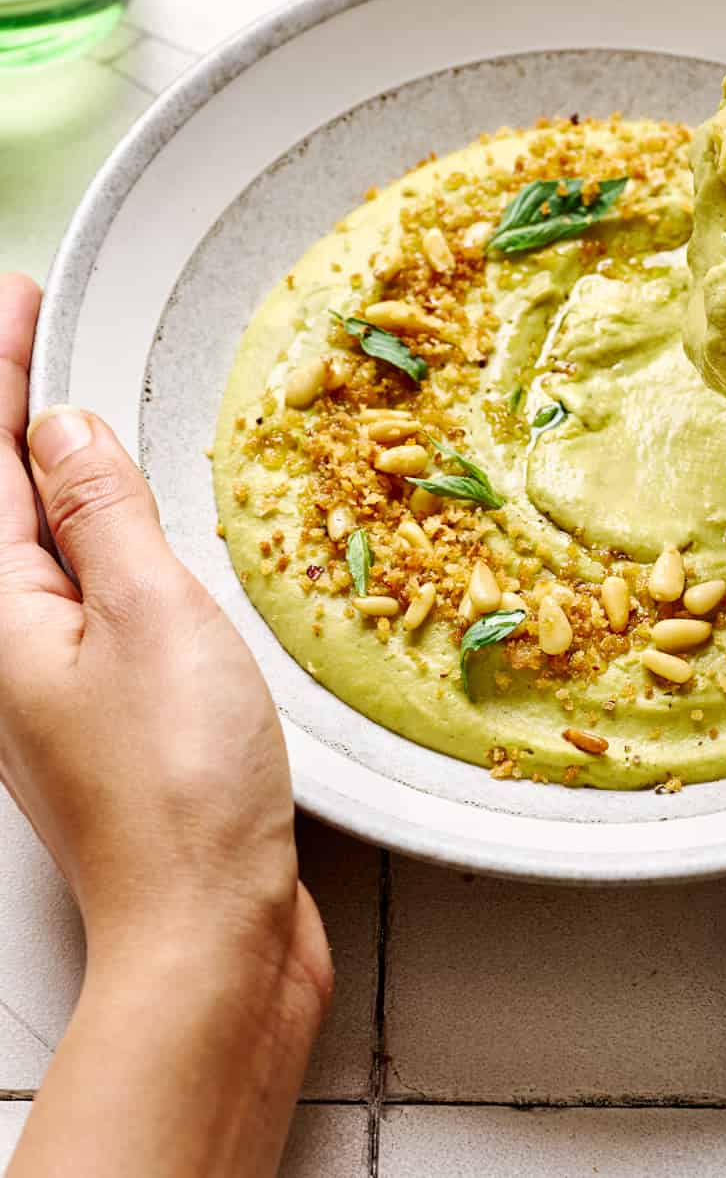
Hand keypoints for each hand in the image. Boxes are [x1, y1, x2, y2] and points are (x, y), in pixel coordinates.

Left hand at [0, 274, 330, 1176]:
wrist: (205, 928)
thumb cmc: (181, 787)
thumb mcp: (149, 615)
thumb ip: (101, 512)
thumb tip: (61, 429)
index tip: (16, 295)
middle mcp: (2, 643)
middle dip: (9, 406)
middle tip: (32, 327)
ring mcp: (42, 679)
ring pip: (34, 540)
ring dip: (50, 465)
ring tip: (72, 400)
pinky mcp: (91, 707)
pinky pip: (78, 586)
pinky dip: (92, 530)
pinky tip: (120, 518)